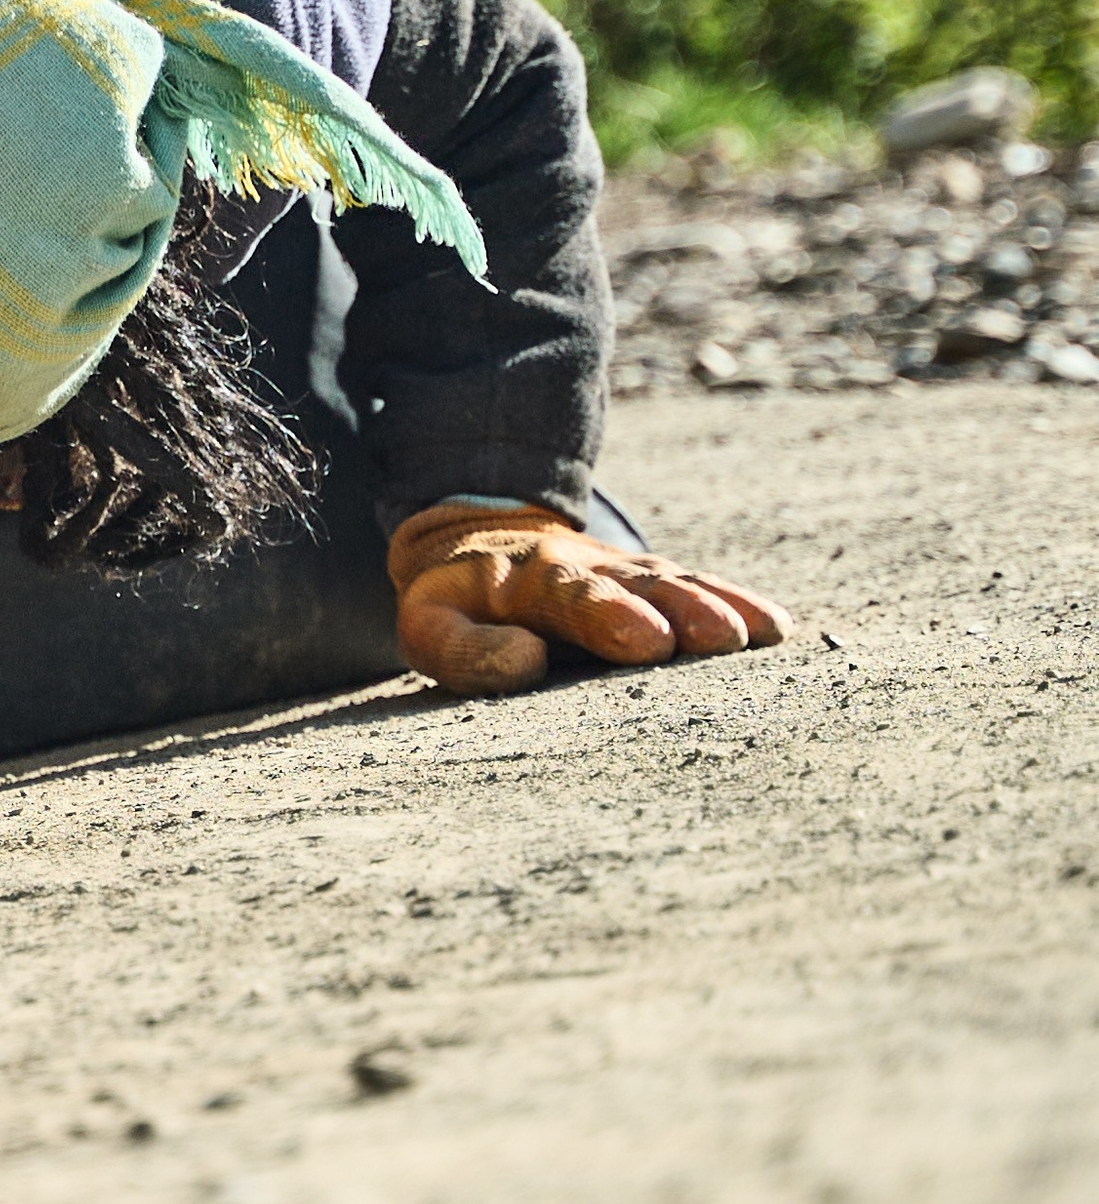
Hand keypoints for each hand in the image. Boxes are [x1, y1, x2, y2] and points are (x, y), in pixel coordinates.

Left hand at [386, 504, 787, 695]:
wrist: (480, 541)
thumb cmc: (455, 605)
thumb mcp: (430, 626)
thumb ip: (465, 649)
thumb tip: (526, 662)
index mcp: (526, 581)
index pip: (571, 597)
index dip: (609, 617)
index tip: (649, 642)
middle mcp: (586, 569)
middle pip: (638, 586)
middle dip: (681, 609)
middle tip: (721, 638)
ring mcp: (624, 573)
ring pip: (674, 583)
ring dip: (718, 605)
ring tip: (759, 634)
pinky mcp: (651, 583)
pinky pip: (695, 585)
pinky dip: (735, 602)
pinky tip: (774, 627)